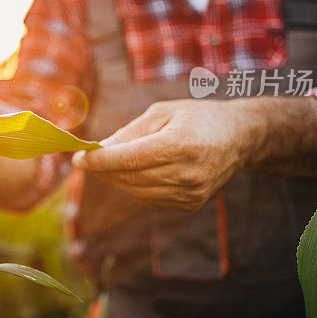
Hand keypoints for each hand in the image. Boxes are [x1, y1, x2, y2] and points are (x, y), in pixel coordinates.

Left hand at [72, 99, 262, 210]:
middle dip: (103, 170)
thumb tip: (99, 149)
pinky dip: (134, 186)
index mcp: (180, 145)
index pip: (129, 160)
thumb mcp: (163, 112)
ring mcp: (190, 193)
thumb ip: (130, 132)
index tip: (77, 158)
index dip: (99, 161)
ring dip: (116, 179)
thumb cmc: (197, 117)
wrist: (239, 137)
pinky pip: (150, 198)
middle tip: (86, 159)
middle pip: (130, 178)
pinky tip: (132, 172)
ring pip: (137, 192)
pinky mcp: (190, 204)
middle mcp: (187, 173)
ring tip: (107, 164)